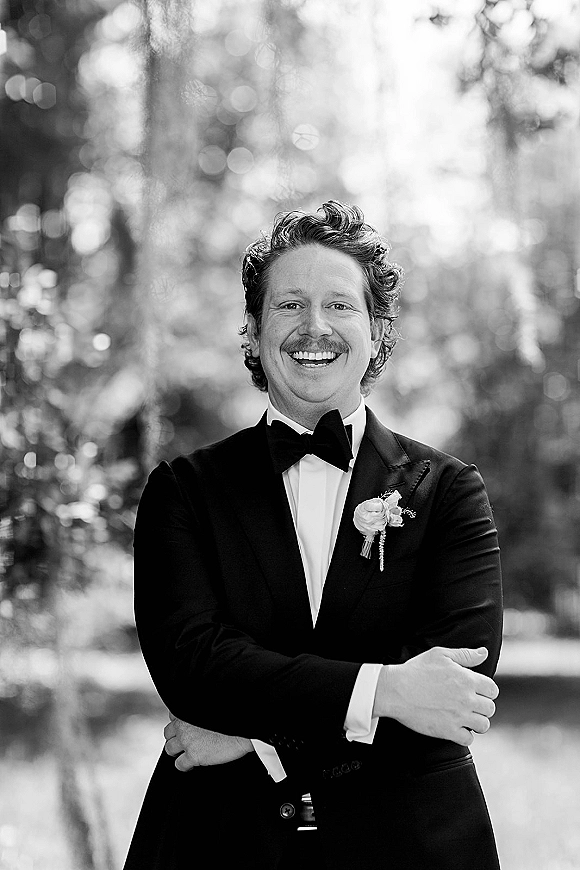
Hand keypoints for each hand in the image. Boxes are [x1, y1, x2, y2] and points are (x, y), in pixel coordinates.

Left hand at [163, 714, 253, 770]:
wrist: (245, 728)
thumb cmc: (235, 715)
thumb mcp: (214, 703)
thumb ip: (203, 709)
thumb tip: (200, 717)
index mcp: (187, 709)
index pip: (173, 716)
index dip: (181, 722)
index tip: (189, 726)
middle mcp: (183, 724)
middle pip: (168, 733)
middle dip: (176, 738)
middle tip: (187, 741)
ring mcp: (186, 740)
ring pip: (169, 749)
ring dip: (178, 752)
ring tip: (190, 753)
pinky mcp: (193, 756)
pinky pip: (179, 765)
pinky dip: (185, 766)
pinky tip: (194, 764)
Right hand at [373, 647, 498, 745]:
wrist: (395, 690)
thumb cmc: (416, 670)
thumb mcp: (440, 655)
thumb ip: (465, 655)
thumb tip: (484, 652)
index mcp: (466, 679)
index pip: (492, 689)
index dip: (486, 690)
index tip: (477, 691)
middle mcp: (466, 699)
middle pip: (490, 708)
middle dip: (482, 706)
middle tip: (469, 704)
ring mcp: (458, 716)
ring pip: (483, 725)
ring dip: (476, 722)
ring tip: (465, 717)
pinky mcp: (448, 731)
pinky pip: (468, 739)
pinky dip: (464, 735)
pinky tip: (456, 727)